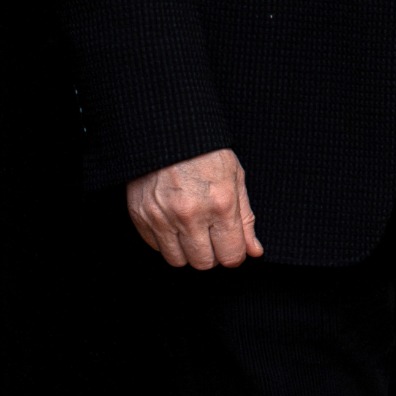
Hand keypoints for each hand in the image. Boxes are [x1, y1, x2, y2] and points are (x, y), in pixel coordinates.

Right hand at [126, 147, 262, 268]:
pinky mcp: (141, 217)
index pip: (230, 255)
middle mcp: (191, 215)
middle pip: (203, 263)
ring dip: (188, 251)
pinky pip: (156, 247)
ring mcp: (162, 218)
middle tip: (211, 236)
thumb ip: (245, 219)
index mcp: (221, 204)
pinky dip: (166, 241)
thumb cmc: (206, 153)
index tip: (232, 247)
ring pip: (178, 261)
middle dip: (212, 254)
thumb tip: (254, 251)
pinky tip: (174, 222)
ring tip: (192, 230)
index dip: (234, 255)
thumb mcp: (235, 179)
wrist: (168, 132)